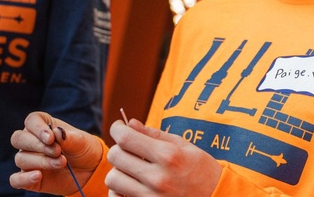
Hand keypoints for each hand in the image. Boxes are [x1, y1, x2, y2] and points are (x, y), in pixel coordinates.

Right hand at [10, 111, 103, 193]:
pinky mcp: (29, 179)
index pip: (31, 121)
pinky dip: (23, 178)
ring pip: (21, 158)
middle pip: (19, 138)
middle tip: (58, 152)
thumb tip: (56, 132)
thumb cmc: (83, 150)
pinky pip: (16, 179)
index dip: (37, 128)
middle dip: (37, 145)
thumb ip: (69, 137)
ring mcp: (29, 161)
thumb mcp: (82, 141)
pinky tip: (38, 176)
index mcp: (42, 126)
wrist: (90, 171)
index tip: (51, 138)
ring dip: (41, 161)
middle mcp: (31, 142)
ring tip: (61, 163)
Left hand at [104, 118, 221, 196]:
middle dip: (118, 148)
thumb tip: (129, 123)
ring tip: (131, 169)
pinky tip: (130, 185)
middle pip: (115, 156)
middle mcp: (158, 178)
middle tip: (127, 149)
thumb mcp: (183, 145)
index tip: (118, 127)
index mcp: (168, 156)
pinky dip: (119, 190)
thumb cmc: (200, 169)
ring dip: (118, 170)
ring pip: (113, 179)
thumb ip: (154, 134)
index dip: (117, 129)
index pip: (126, 138)